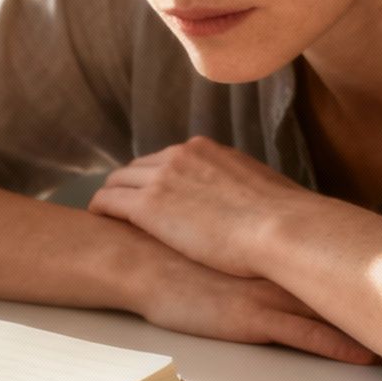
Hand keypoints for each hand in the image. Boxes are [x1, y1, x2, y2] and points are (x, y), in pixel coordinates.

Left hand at [90, 136, 313, 277]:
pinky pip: (108, 201)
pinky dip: (100, 208)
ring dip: (111, 196)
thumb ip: (243, 188)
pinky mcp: (148, 207)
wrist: (282, 230)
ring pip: (119, 180)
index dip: (156, 178)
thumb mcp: (263, 189)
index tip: (151, 193)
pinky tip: (96, 221)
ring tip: (104, 213)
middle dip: (129, 185)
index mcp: (206, 150)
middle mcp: (180, 156)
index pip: (167, 159)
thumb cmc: (286, 221)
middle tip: (120, 205)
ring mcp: (162, 179)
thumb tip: (254, 202)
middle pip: (139, 167)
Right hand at [132, 250, 376, 364]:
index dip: (361, 256)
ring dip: (364, 316)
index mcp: (265, 245)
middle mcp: (274, 267)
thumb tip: (260, 236)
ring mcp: (266, 294)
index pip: (323, 248)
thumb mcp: (208, 235)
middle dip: (376, 285)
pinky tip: (365, 354)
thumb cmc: (162, 250)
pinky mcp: (252, 320)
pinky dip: (337, 345)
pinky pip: (304, 337)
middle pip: (336, 275)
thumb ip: (237, 236)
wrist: (137, 260)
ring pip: (328, 306)